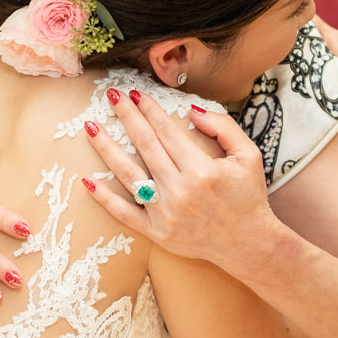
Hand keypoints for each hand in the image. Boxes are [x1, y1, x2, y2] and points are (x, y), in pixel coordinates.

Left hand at [80, 88, 276, 267]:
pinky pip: (124, 214)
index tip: (135, 93)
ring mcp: (166, 213)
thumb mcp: (249, 156)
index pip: (167, 131)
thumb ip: (223, 127)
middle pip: (145, 146)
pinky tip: (87, 181)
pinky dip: (105, 198)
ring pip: (128, 175)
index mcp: (203, 170)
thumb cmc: (249, 196)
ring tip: (91, 128)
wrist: (249, 244)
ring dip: (106, 149)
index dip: (149, 110)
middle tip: (111, 96)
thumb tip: (192, 111)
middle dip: (127, 117)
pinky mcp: (157, 232)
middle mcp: (181, 190)